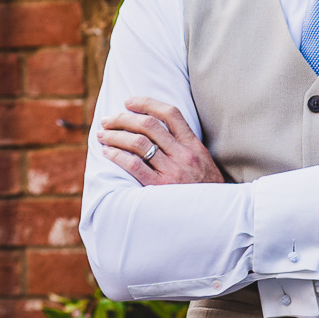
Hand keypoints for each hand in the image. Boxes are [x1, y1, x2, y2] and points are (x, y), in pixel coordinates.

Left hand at [96, 97, 222, 186]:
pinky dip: (117, 155)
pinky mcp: (160, 188)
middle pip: (148, 125)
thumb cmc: (205, 188)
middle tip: (107, 120)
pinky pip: (134, 166)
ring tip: (103, 135)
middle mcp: (183, 155)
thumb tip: (154, 129)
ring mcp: (172, 171)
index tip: (128, 102)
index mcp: (193, 145)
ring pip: (138, 143)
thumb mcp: (203, 161)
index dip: (147, 103)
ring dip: (115, 136)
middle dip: (123, 118)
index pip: (170, 113)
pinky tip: (107, 152)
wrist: (215, 215)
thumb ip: (184, 144)